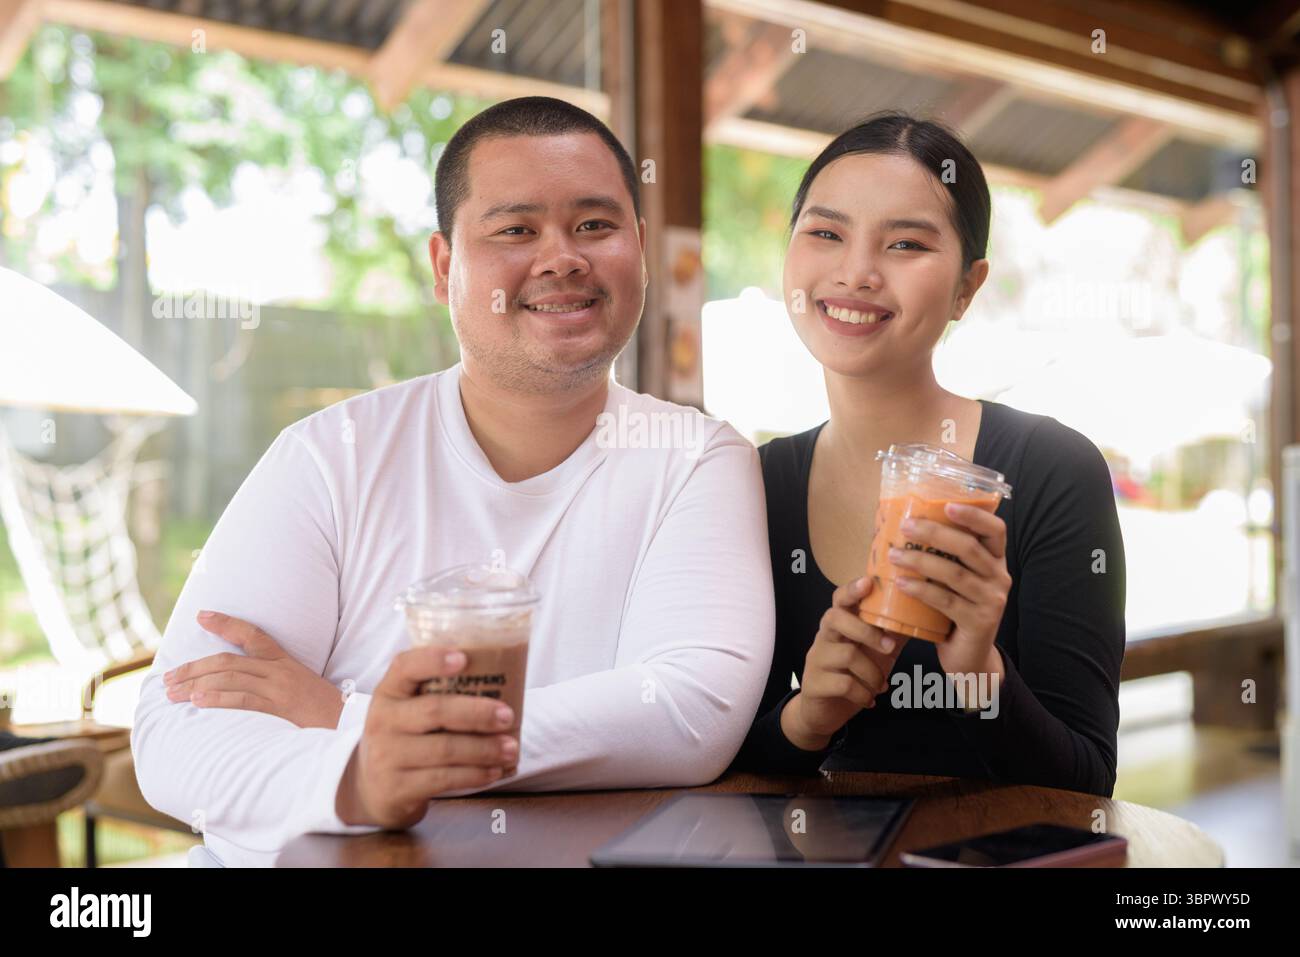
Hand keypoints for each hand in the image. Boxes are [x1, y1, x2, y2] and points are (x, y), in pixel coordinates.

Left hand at [164, 610, 347, 728]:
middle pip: (228, 661)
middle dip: (193, 668)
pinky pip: (243, 700)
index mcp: (285, 662)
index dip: (226, 623)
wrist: (349, 727)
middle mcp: (280, 671)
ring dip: (196, 685)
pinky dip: (217, 699)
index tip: (201, 616)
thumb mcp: (301, 687)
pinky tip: (197, 702)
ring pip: (230, 678)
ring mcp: (279, 690)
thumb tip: (237, 686)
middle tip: (167, 678)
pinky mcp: (279, 710)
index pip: (252, 634)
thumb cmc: (323, 711)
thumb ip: (273, 681)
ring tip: (172, 693)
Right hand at [335, 646, 518, 828]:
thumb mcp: (408, 709)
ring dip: (484, 749)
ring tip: (510, 749)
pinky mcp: (398, 787)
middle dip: (477, 713)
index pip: (405, 666)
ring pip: (444, 749)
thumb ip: (438, 692)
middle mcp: (383, 720)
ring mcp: (387, 755)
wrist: (372, 787)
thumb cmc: (406, 736)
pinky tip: (494, 771)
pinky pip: (443, 779)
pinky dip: (474, 775)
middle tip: (507, 716)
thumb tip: (503, 679)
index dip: (433, 659)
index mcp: (389, 691)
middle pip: (434, 710)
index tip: (464, 658)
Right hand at [781, 576, 909, 748]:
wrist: (823, 712)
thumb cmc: (852, 675)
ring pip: (847, 654)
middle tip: (889, 648)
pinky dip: (864, 694)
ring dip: (872, 672)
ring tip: (880, 685)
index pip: (840, 599)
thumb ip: (892, 635)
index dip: (852, 589)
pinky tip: (870, 699)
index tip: (868, 583)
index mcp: (839, 625)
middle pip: (836, 618)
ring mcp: (817, 659)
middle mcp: (824, 637)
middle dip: (867, 631)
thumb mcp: (875, 653)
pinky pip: (844, 683)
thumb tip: (921, 616)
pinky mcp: (815, 684)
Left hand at [889, 503, 1010, 680]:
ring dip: (920, 560)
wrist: (970, 658)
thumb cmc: (957, 610)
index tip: (947, 505)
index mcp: (996, 561)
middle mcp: (1000, 577)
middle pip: (969, 547)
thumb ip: (946, 557)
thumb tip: (908, 525)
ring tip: (894, 555)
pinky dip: (921, 589)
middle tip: (905, 527)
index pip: (995, 530)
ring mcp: (992, 600)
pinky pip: (945, 600)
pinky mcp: (979, 621)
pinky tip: (901, 583)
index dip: (974, 515)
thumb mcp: (958, 580)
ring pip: (954, 573)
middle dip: (934, 533)